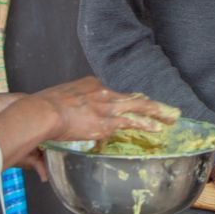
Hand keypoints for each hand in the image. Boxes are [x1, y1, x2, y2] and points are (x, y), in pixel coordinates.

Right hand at [35, 77, 174, 144]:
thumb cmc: (43, 107)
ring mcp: (107, 106)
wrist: (44, 111)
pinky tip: (157, 128)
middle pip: (132, 97)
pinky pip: (131, 122)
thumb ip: (67, 110)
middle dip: (151, 104)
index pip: (114, 93)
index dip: (127, 101)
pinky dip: (146, 125)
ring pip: (138, 107)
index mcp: (90, 84)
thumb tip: (66, 120)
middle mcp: (102, 91)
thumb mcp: (58, 100)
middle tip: (168, 109)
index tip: (138, 104)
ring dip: (157, 113)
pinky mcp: (106, 121)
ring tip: (172, 117)